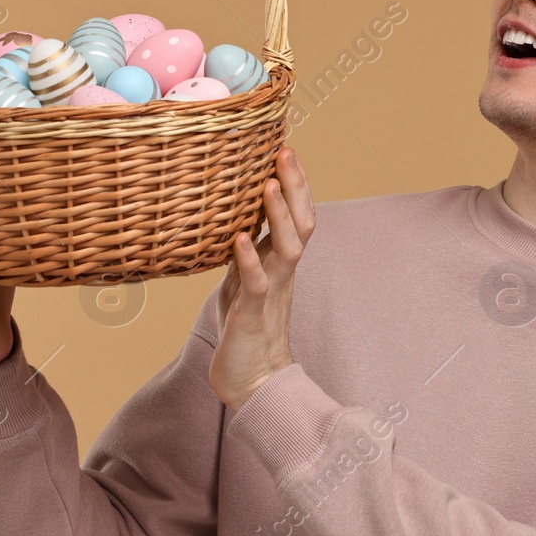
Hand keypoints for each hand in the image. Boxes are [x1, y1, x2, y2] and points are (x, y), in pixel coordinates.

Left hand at [210, 147, 315, 411]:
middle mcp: (281, 274)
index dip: (296, 185)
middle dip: (295, 187)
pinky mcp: (252, 315)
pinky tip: (238, 238)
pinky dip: (248, 260)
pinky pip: (256, 284)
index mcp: (280, 264)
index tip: (287, 150)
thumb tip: (235, 223)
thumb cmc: (245, 332)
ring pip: (285, 249)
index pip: (297, 217)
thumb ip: (246, 254)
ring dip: (277, 216)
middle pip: (300, 224)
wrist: (252, 384)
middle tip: (286, 152)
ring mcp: (270, 293)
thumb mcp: (243, 282)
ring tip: (267, 185)